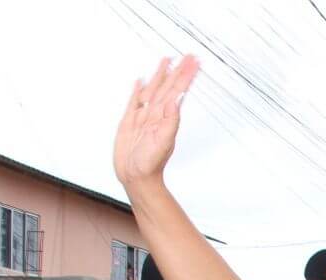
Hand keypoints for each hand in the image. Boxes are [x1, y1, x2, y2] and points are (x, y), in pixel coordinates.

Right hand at [114, 55, 199, 189]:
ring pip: (153, 90)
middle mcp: (156, 114)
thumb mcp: (163, 141)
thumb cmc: (150, 164)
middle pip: (168, 86)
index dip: (185, 75)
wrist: (136, 177)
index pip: (178, 90)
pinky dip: (139, 90)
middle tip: (188, 56)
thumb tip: (177, 99)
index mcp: (165, 116)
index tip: (195, 61)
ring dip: (161, 75)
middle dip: (178, 71)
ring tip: (167, 60)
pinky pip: (135, 101)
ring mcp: (143, 117)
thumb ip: (171, 120)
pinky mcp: (130, 122)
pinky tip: (142, 81)